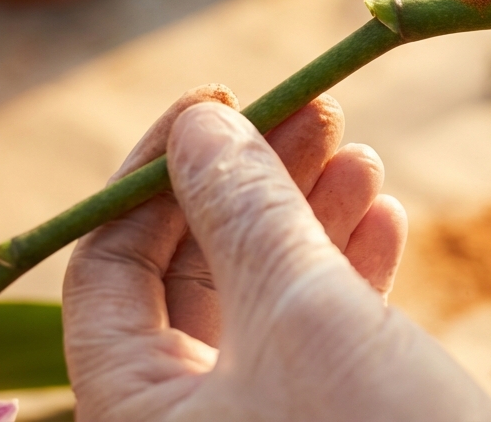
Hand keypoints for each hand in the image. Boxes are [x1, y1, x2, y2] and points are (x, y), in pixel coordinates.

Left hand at [62, 86, 490, 421]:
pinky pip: (319, 331)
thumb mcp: (302, 311)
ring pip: (266, 295)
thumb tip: (202, 123)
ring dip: (309, 214)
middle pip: (193, 272)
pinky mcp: (327, 420)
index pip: (106, 267)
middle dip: (252, 182)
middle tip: (314, 110)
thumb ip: (243, 209)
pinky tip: (384, 215)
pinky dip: (349, 266)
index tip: (222, 99)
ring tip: (359, 152)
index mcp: (134, 414)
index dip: (155, 174)